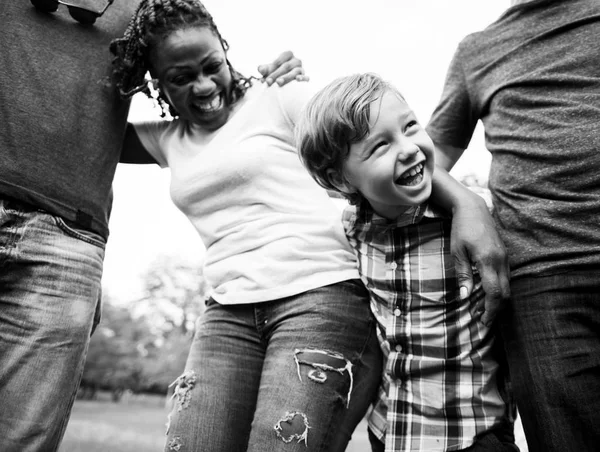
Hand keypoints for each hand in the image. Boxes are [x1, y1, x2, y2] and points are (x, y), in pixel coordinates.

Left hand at [257, 51, 309, 86]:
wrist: (286, 81)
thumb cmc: (276, 73)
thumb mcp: (269, 70)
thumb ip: (264, 69)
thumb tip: (260, 70)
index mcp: (287, 54)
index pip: (278, 61)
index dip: (270, 69)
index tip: (264, 78)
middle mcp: (296, 60)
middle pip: (285, 66)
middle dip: (276, 74)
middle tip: (268, 82)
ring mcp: (301, 68)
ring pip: (295, 71)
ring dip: (286, 77)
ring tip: (278, 82)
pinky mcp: (305, 77)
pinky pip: (305, 77)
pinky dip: (303, 78)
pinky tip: (298, 79)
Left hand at [451, 193, 509, 325]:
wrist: (474, 209)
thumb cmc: (461, 229)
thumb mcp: (457, 252)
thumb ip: (463, 274)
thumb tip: (465, 297)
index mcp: (488, 260)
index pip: (494, 292)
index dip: (490, 309)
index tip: (482, 320)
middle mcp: (501, 261)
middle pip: (505, 293)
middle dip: (495, 309)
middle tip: (482, 320)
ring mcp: (505, 258)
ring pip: (508, 286)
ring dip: (497, 300)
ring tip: (483, 310)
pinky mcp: (505, 255)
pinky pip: (506, 277)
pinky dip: (499, 289)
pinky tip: (488, 293)